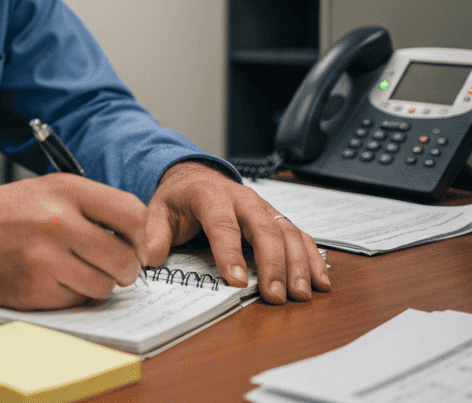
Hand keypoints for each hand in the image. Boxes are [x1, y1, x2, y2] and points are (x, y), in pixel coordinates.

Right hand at [0, 173, 147, 310]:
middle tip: (112, 267)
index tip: (135, 246)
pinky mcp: (33, 290)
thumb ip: (92, 207)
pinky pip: (75, 301)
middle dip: (124, 269)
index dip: (140, 236)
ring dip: (94, 284)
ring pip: (103, 286)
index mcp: (66, 190)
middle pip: (124, 259)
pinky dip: (68, 295)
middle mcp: (58, 221)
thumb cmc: (1, 213)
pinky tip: (48, 279)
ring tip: (71, 270)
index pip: (133, 215)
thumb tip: (137, 238)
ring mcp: (45, 258)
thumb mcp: (47, 190)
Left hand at [143, 160, 330, 303]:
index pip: (223, 225)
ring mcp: (263, 207)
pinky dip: (313, 258)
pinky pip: (300, 235)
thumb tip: (151, 260)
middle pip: (264, 229)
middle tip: (275, 295)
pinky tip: (320, 281)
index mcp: (210, 196)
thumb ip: (155, 235)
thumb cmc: (179, 198)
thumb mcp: (158, 211)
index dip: (231, 254)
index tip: (237, 281)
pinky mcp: (276, 218)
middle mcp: (243, 199)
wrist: (195, 176)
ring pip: (287, 232)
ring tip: (300, 294)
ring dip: (297, 264)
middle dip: (273, 264)